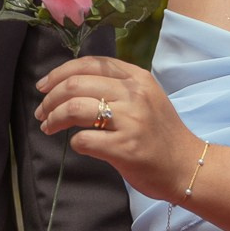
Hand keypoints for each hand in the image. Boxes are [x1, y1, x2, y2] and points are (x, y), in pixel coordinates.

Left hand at [35, 57, 202, 201]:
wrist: (188, 167)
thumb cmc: (161, 134)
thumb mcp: (146, 97)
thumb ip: (117, 85)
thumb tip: (71, 83)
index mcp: (137, 78)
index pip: (90, 63)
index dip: (59, 73)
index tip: (43, 86)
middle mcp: (134, 94)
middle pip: (75, 85)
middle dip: (50, 99)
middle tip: (42, 112)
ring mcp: (130, 121)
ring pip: (74, 108)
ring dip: (53, 119)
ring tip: (48, 127)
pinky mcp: (125, 148)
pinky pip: (83, 140)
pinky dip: (74, 142)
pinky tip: (78, 145)